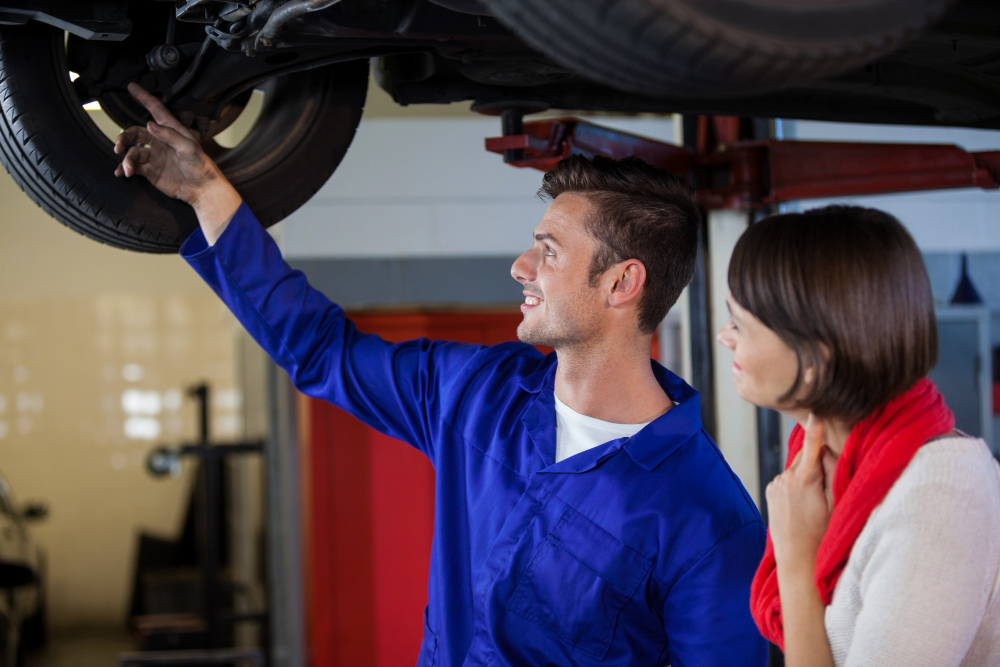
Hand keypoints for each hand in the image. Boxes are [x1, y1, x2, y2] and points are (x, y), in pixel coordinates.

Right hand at [114, 83, 240, 243]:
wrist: (202, 190)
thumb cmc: (201, 167)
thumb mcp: (189, 148)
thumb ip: (170, 135)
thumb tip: (149, 124)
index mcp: (171, 131)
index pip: (156, 110)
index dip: (143, 97)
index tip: (131, 86)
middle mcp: (160, 141)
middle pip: (135, 132)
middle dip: (124, 137)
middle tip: (118, 146)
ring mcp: (155, 156)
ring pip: (133, 152)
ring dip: (126, 159)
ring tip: (128, 170)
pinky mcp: (151, 171)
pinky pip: (133, 166)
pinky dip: (124, 168)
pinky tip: (120, 173)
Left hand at [766, 414, 836, 574]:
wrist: (797, 558)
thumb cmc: (823, 533)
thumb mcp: (836, 504)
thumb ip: (831, 474)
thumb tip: (826, 452)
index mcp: (805, 479)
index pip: (812, 447)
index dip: (815, 429)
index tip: (815, 412)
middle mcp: (786, 478)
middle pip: (805, 458)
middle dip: (816, 464)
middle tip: (825, 488)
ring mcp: (775, 484)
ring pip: (796, 469)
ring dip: (805, 477)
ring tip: (811, 503)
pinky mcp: (769, 491)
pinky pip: (786, 480)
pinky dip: (794, 485)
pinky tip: (799, 505)